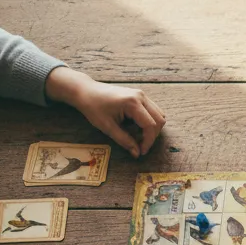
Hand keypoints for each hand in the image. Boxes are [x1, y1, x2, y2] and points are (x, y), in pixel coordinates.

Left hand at [45, 66, 164, 157]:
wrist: (86, 91)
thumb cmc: (93, 107)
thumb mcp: (107, 127)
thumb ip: (124, 140)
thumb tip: (137, 153)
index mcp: (133, 103)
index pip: (150, 125)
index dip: (148, 141)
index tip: (141, 151)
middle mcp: (141, 97)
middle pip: (159, 120)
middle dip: (152, 136)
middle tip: (141, 146)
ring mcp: (142, 95)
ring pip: (159, 115)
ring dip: (153, 129)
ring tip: (140, 137)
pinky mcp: (140, 96)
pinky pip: (153, 110)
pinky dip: (150, 121)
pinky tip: (138, 127)